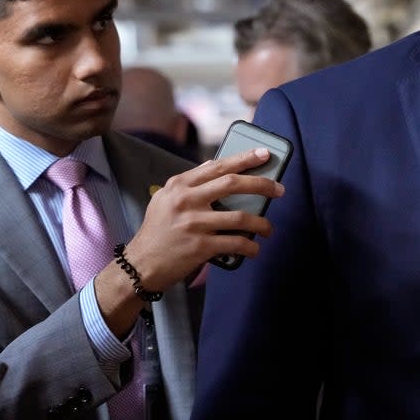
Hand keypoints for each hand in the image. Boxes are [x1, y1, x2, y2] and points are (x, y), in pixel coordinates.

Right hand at [123, 148, 285, 292]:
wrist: (140, 265)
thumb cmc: (156, 231)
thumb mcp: (164, 199)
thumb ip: (189, 182)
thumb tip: (213, 165)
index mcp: (179, 186)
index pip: (218, 166)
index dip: (244, 159)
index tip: (264, 154)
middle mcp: (186, 201)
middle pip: (232, 184)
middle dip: (262, 184)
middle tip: (280, 189)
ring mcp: (194, 224)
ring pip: (240, 217)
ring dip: (262, 223)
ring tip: (268, 228)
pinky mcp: (200, 246)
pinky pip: (235, 243)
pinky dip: (250, 246)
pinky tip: (255, 248)